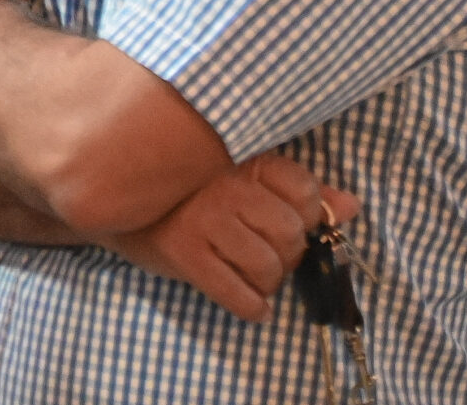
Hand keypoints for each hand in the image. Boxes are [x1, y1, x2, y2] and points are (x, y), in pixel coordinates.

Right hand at [109, 155, 361, 321]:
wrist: (115, 200)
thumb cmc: (188, 191)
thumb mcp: (243, 178)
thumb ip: (301, 190)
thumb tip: (351, 207)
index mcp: (241, 159)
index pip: (304, 190)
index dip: (306, 213)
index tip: (287, 217)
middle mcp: (224, 186)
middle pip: (291, 234)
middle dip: (288, 252)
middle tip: (265, 249)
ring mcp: (202, 221)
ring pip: (268, 267)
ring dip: (267, 280)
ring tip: (251, 272)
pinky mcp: (183, 255)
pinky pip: (238, 295)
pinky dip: (252, 307)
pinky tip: (251, 304)